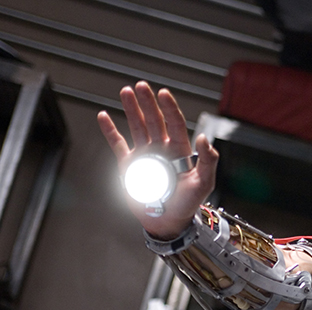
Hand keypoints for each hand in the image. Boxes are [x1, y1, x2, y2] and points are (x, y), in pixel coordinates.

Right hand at [98, 81, 218, 239]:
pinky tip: (104, 116)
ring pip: (137, 126)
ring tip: (126, 91)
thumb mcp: (204, 183)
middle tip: (141, 86)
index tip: (163, 94)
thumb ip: (208, 160)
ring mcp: (145, 155)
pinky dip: (110, 131)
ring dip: (131, 109)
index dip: (170, 108)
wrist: (168, 221)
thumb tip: (204, 138)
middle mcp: (162, 148)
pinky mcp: (130, 165)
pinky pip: (118, 144)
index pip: (175, 123)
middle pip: (155, 120)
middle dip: (148, 103)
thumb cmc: (188, 203)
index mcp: (180, 150)